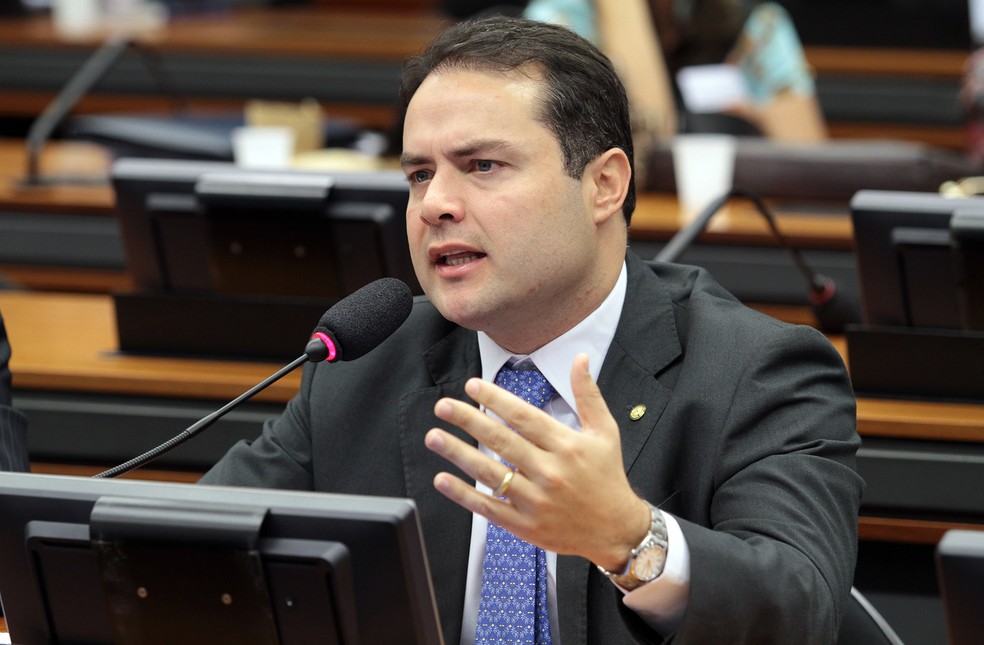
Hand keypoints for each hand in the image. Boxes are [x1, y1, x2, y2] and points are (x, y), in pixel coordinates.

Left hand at [424, 353, 650, 570]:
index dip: (496, 400)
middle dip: (468, 421)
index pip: (524, 417)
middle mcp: (550, 472)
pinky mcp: (526, 526)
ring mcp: (536, 501)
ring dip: (458, 454)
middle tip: (443, 406)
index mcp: (566, 446)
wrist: (617, 530)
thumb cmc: (608, 477)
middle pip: (501, 441)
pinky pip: (489, 508)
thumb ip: (588, 395)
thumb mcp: (605, 432)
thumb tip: (580, 358)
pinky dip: (464, 495)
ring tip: (434, 437)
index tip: (472, 386)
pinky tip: (442, 479)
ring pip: (489, 473)